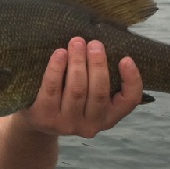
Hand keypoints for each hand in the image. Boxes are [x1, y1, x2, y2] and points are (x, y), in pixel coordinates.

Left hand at [20, 38, 142, 138]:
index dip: (132, 80)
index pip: (129, 101)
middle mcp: (91, 125)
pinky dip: (57, 69)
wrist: (37, 120)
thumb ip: (99, 77)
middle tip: (94, 43)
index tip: (126, 59)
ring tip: (77, 42)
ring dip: (78, 62)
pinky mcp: (45, 117)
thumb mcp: (89, 94)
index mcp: (108, 117)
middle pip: (99, 92)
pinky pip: (52, 89)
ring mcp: (67, 124)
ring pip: (76, 90)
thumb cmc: (69, 99)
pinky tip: (59, 53)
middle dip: (97, 64)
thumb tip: (103, 45)